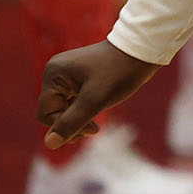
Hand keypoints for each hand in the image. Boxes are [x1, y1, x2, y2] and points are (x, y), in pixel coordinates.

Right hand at [36, 39, 158, 148]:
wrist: (145, 49)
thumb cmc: (120, 72)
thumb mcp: (95, 100)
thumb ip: (71, 122)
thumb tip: (49, 144)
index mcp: (54, 73)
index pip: (46, 113)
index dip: (64, 127)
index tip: (89, 131)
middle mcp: (57, 72)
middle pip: (54, 110)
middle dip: (71, 124)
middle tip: (93, 130)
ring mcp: (68, 74)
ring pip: (64, 107)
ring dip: (78, 119)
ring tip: (94, 127)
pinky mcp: (80, 77)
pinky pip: (74, 100)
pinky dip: (83, 110)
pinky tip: (95, 117)